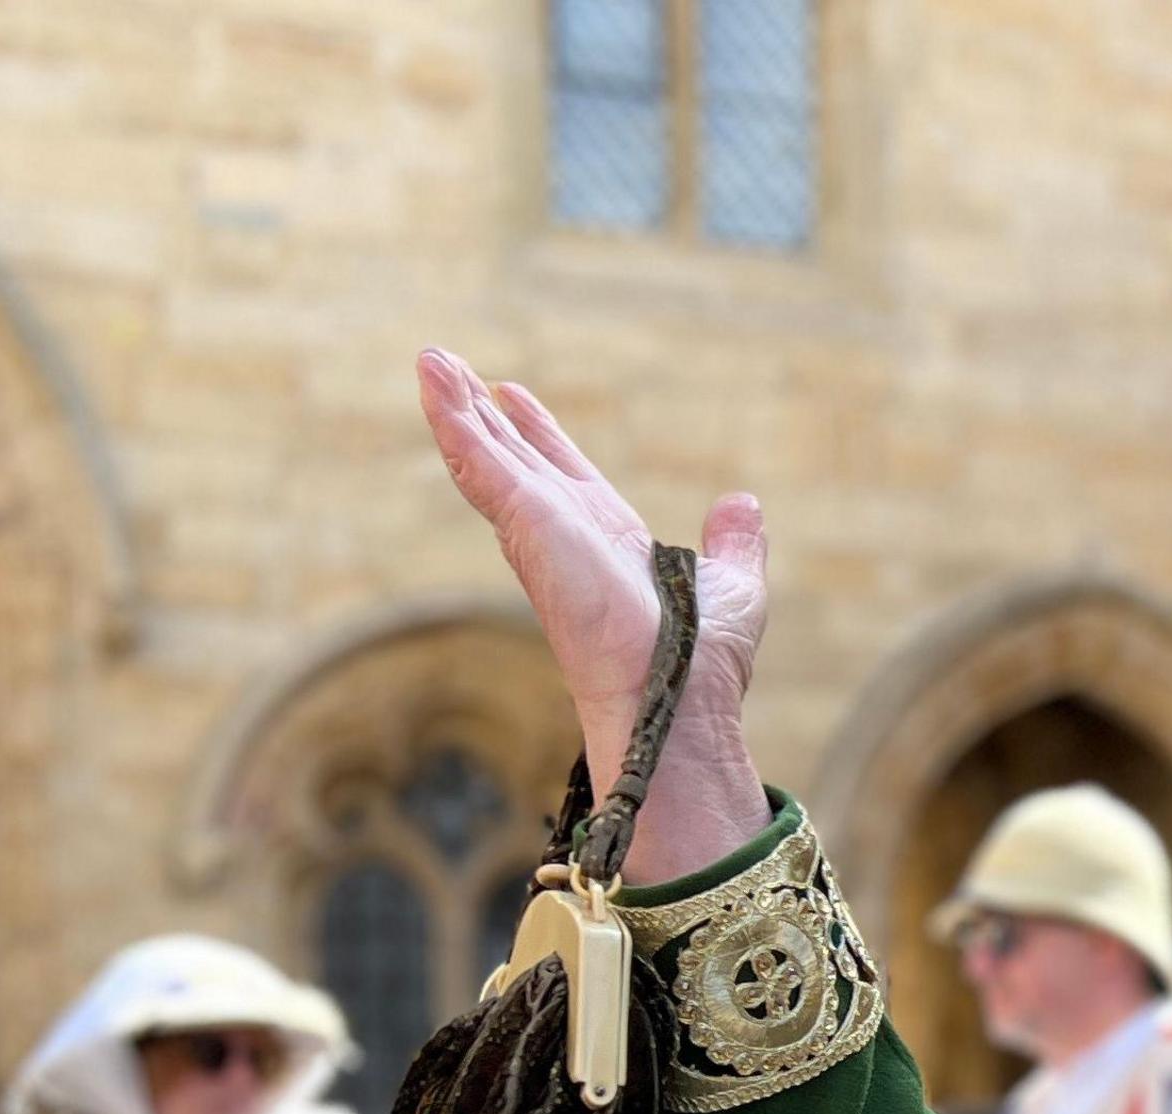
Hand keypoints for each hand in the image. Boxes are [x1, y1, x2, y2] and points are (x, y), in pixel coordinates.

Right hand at [414, 350, 772, 884]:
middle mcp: (567, 533)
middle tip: (445, 364)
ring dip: (455, 409)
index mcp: (607, 540)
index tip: (512, 393)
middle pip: (512, 459)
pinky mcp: (531, 527)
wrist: (682, 696)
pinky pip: (482, 467)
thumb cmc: (705, 662)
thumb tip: (743, 504)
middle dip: (480, 414)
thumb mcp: (734, 584)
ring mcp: (542, 531)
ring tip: (429, 359)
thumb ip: (734, 544)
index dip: (537, 434)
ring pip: (486, 458)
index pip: (562, 473)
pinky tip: (435, 388)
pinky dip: (456, 425)